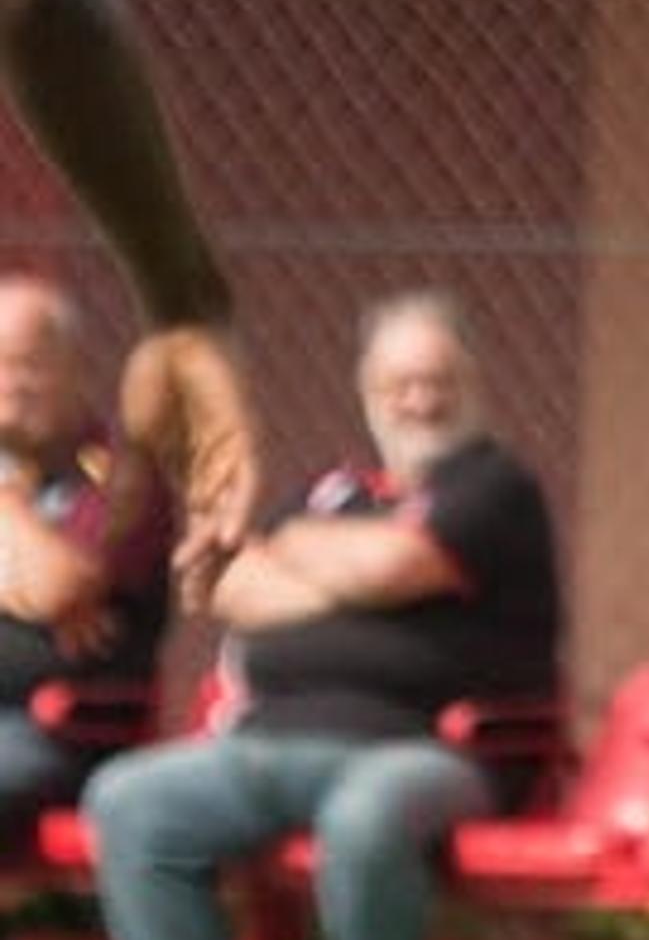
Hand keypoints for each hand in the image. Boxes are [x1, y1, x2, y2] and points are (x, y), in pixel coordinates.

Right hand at [116, 322, 256, 609]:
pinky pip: (246, 480)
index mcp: (192, 477)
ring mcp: (235, 456)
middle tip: (199, 607)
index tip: (185, 604)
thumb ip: (131, 488)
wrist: (178, 332)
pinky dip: (237, 508)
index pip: (195, 532)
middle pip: (218, 531)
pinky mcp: (246, 437)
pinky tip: (228, 535)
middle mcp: (219, 473)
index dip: (194, 568)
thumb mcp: (137, 443)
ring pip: (230, 512)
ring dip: (217, 545)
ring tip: (205, 577)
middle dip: (211, 569)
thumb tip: (111, 537)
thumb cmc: (159, 381)